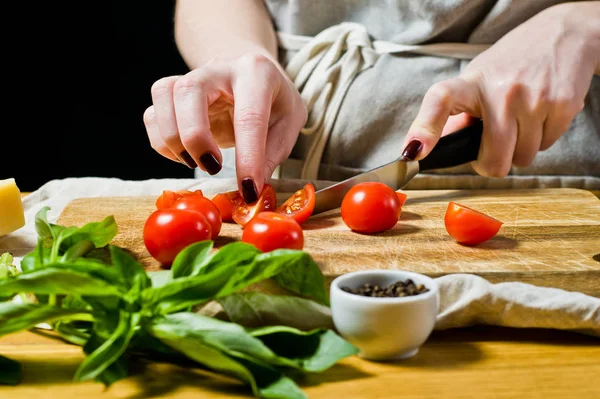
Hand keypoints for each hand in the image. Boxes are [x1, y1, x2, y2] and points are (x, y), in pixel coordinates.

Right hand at [143, 54, 306, 202]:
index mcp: (256, 72)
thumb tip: (251, 189)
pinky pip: (152, 114)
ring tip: (197, 162)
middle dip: (196, 138)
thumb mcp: (290, 123)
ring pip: (163, 95)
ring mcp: (191, 76)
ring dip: (173, 138)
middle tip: (214, 167)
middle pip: (189, 91)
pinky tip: (185, 155)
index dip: (248, 157)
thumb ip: (272, 153)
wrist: (254, 72)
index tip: (249, 189)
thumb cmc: (275, 100)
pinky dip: (161, 142)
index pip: (249, 117)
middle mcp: (219, 67)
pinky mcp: (172, 93)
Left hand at [401, 2, 599, 176]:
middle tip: (494, 142)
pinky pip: (547, 146)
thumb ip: (456, 116)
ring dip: (520, 149)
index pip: (439, 102)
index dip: (424, 130)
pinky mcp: (562, 105)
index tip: (413, 152)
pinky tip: (540, 114)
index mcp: (470, 83)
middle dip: (493, 161)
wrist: (563, 35)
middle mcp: (500, 91)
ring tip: (521, 120)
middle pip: (493, 160)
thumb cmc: (511, 64)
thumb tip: (430, 148)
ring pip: (522, 159)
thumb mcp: (476, 81)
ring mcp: (533, 99)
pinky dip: (543, 138)